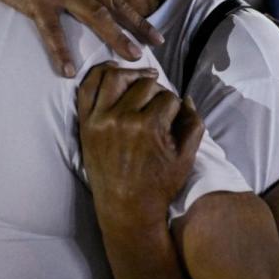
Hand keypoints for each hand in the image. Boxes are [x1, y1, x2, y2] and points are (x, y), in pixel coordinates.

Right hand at [0, 0, 162, 76]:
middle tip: (151, 49)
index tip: (155, 36)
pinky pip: (52, 30)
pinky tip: (67, 70)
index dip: (137, 17)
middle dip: (134, 29)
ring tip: (129, 57)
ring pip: (94, 15)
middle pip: (112, 6)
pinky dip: (61, 51)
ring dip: (114, 37)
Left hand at [76, 63, 204, 230]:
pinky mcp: (85, 124)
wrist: (126, 208)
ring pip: (115, 76)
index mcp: (149, 126)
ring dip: (131, 74)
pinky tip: (112, 70)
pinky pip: (87, 88)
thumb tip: (187, 98)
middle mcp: (122, 118)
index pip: (168, 97)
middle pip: (144, 84)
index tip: (174, 115)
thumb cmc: (158, 184)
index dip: (175, 104)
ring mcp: (99, 119)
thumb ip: (193, 124)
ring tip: (140, 79)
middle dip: (157, 89)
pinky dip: (98, 73)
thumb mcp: (186, 157)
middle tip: (159, 100)